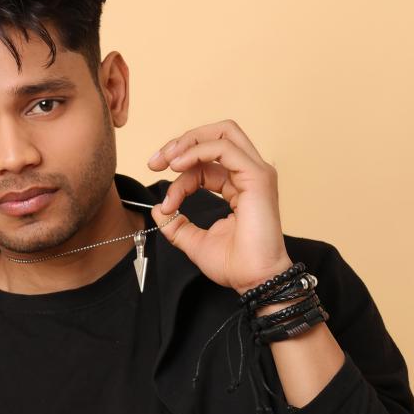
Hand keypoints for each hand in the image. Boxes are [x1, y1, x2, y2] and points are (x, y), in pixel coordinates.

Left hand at [147, 119, 291, 294]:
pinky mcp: (257, 177)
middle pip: (216, 135)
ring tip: (166, 160)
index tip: (165, 204)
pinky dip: (198, 151)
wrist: (254, 280)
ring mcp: (256, 172)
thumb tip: (158, 210)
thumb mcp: (195, 241)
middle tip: (156, 161)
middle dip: (183, 142)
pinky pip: (224, 148)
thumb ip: (177, 224)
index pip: (206, 164)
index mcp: (239, 185)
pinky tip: (179, 165)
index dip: (179, 176)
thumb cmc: (235, 265)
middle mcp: (249, 174)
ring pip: (222, 133)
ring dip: (189, 142)